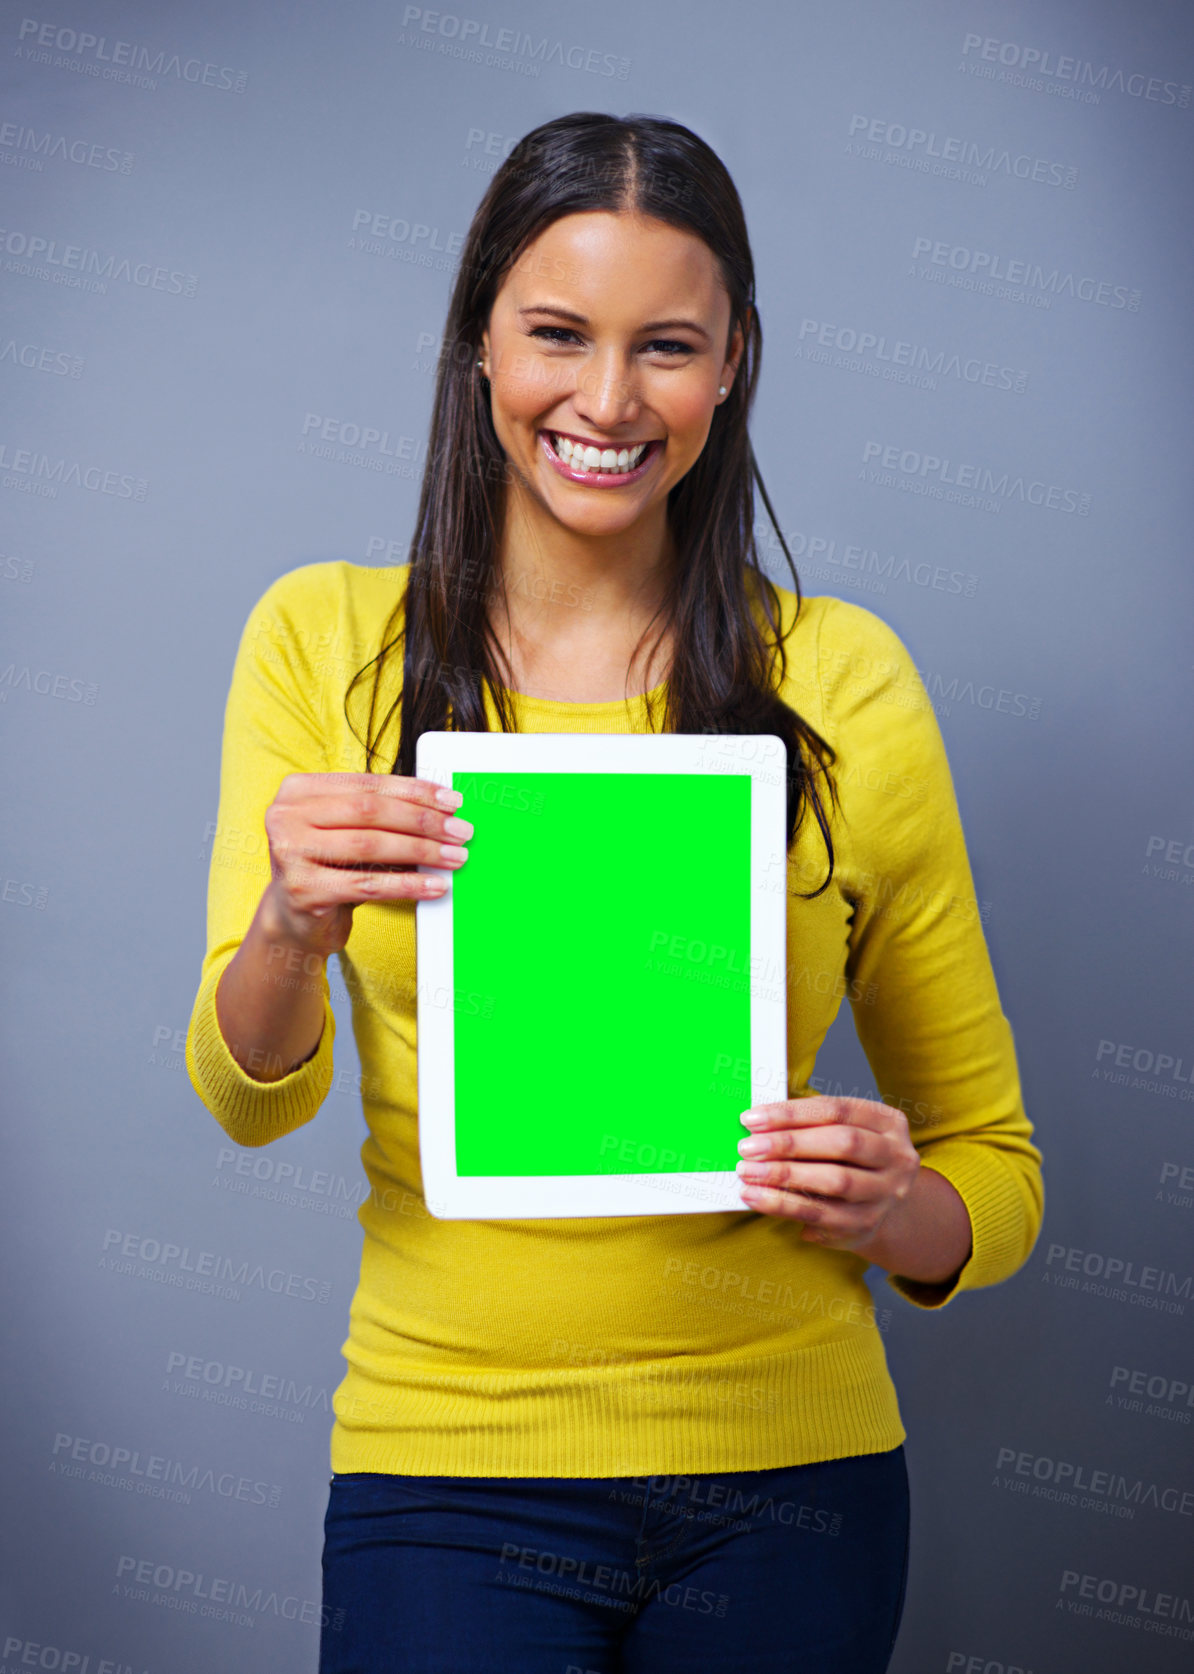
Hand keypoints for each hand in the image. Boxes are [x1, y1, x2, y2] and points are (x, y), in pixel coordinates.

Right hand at [260, 771, 473, 959]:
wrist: (293, 919)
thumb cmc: (330, 868)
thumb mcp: (347, 832)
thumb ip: (380, 814)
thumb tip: (443, 811)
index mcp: (299, 790)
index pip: (368, 784)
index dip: (415, 791)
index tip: (452, 801)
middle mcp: (286, 816)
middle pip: (370, 811)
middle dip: (423, 821)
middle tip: (461, 832)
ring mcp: (290, 852)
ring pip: (370, 845)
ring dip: (421, 851)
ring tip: (454, 857)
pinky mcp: (303, 889)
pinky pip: (367, 884)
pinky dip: (407, 885)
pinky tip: (434, 886)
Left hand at [735, 1096, 920, 1252]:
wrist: (879, 1207)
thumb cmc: (848, 1159)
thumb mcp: (839, 1133)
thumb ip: (807, 1125)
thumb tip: (755, 1124)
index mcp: (888, 1122)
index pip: (836, 1110)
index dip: (791, 1113)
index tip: (751, 1118)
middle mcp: (896, 1157)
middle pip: (842, 1143)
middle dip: (789, 1144)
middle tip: (746, 1147)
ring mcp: (885, 1193)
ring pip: (835, 1181)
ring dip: (784, 1175)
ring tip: (747, 1172)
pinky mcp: (866, 1224)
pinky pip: (820, 1214)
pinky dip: (783, 1204)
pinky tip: (755, 1197)